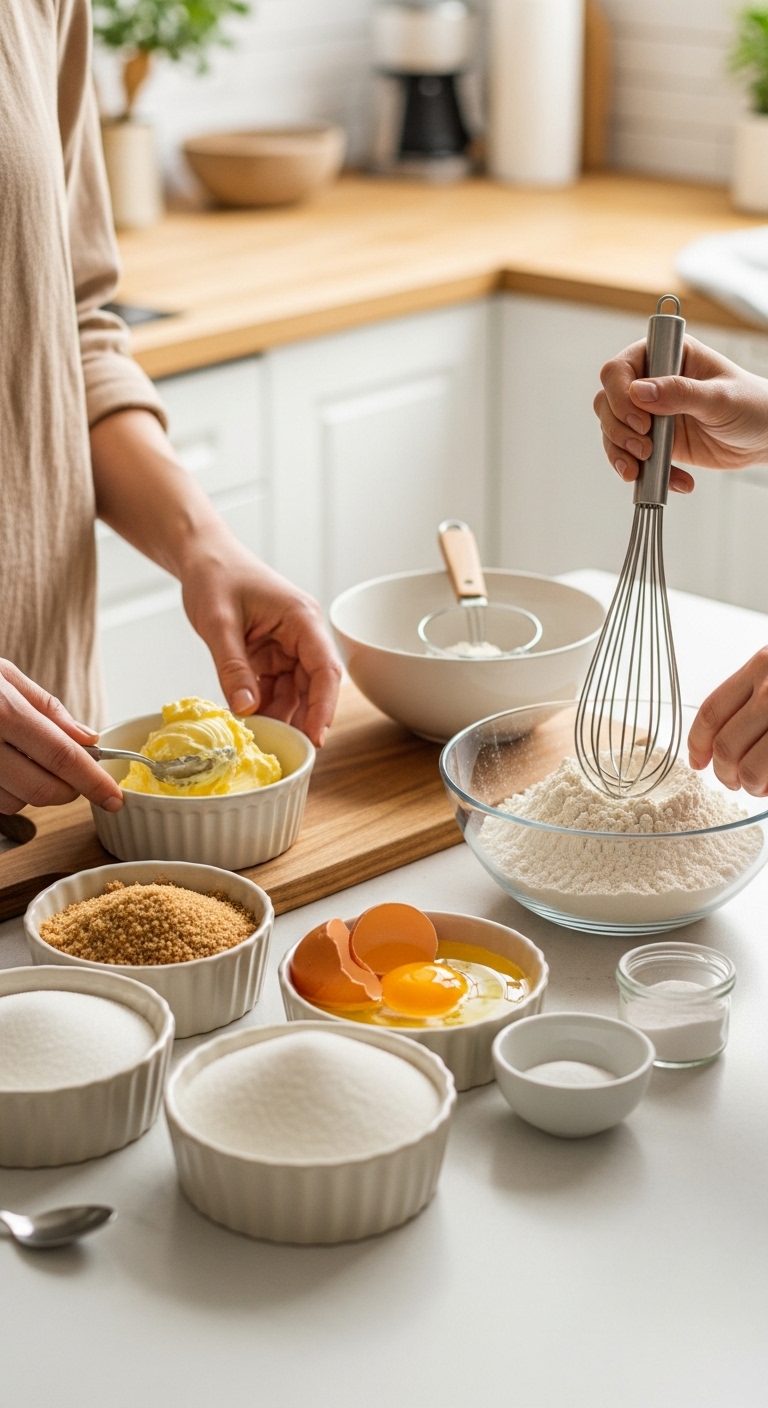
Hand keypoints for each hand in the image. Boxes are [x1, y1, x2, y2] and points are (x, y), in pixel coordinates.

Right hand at [0, 662, 123, 814]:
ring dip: (33, 791)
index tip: (114, 796)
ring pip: (16, 803)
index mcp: (2, 711)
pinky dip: (7, 792)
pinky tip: (3, 765)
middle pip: (43, 789)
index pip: (61, 756)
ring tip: (24, 758)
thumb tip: (89, 739)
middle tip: (75, 776)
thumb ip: (48, 708)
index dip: (93, 781)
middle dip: (69, 790)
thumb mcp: (4, 674)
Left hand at [90, 410, 340, 747]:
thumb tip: (245, 709)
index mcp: (301, 619)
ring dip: (280, 714)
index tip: (316, 738)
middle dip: (302, 718)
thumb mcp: (218, 622)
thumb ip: (232, 666)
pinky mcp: (271, 654)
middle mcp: (302, 634)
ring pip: (294, 691)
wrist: (201, 556)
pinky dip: (263, 705)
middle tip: (286, 750)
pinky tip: (251, 722)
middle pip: (314, 685)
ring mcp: (287, 645)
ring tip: (263, 740)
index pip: (325, 669)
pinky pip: (274, 686)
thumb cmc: (214, 575)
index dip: (324, 706)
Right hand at [594, 335, 767, 492]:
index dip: (620, 396)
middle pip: (607, 401)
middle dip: (618, 429)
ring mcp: (650, 414)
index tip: (641, 421)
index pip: (620, 369)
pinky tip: (674, 481)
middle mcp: (652, 383)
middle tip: (644, 448)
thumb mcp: (720, 397)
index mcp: (667, 357)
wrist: (765, 438)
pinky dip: (644, 474)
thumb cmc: (752, 405)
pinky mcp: (654, 442)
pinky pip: (632, 458)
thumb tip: (638, 391)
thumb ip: (680, 393)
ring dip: (621, 454)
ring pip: (612, 431)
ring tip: (643, 469)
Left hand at [688, 650, 767, 794]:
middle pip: (725, 745)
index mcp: (760, 666)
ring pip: (749, 768)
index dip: (698, 744)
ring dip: (749, 786)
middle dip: (724, 773)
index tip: (697, 762)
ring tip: (758, 786)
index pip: (711, 712)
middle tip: (734, 781)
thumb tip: (724, 740)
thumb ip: (755, 690)